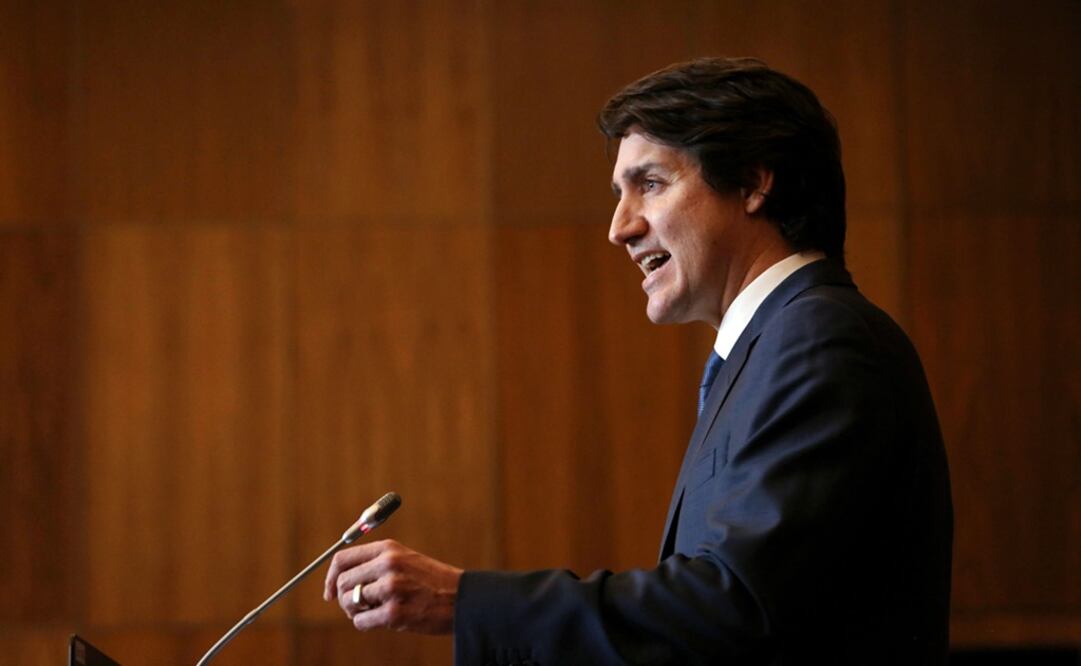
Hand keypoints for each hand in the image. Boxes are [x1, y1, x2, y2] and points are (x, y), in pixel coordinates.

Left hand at [323, 539, 462, 633]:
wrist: (462, 598)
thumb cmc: (431, 582)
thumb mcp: (405, 560)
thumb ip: (375, 563)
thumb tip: (339, 580)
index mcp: (388, 549)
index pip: (342, 559)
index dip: (330, 577)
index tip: (329, 592)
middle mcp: (388, 564)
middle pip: (342, 582)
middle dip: (343, 598)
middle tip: (357, 607)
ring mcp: (391, 588)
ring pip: (349, 602)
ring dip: (355, 612)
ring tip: (374, 612)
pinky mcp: (395, 612)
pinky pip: (360, 621)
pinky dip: (365, 624)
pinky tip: (382, 621)